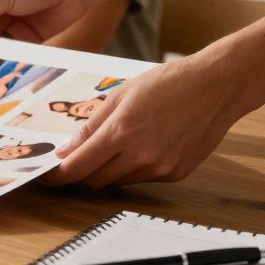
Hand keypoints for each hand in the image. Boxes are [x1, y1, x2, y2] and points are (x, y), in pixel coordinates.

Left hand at [43, 55, 245, 187]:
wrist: (218, 86)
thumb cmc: (169, 82)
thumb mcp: (121, 94)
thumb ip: (92, 125)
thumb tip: (67, 149)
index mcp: (121, 132)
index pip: (77, 167)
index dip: (57, 175)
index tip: (46, 174)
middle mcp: (140, 155)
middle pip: (95, 180)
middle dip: (78, 175)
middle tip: (69, 164)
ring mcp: (160, 168)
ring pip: (118, 182)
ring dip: (105, 172)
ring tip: (108, 150)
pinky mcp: (176, 173)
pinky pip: (142, 179)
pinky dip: (132, 169)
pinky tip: (139, 148)